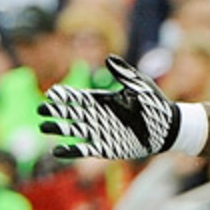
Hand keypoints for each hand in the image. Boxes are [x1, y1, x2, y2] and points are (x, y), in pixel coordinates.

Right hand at [38, 55, 181, 158]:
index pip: (80, 97)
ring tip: (44, 127)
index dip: (66, 96)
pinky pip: (87, 150)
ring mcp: (104, 133)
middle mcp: (101, 116)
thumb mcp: (140, 85)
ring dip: (60, 129)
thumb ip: (124, 73)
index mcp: (106, 101)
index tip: (52, 93)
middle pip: (73, 114)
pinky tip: (58, 151)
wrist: (169, 128)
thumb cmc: (156, 104)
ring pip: (76, 131)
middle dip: (57, 112)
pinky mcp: (109, 148)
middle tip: (40, 110)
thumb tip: (108, 58)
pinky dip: (72, 150)